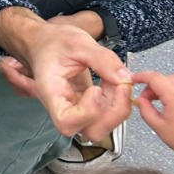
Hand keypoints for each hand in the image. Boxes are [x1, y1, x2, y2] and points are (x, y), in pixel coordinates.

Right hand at [0, 8, 132, 139]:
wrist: (48, 43)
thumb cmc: (54, 43)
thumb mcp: (78, 42)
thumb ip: (102, 59)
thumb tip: (125, 78)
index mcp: (51, 93)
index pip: (66, 121)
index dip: (87, 112)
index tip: (96, 89)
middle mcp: (64, 108)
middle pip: (90, 131)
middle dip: (113, 113)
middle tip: (121, 85)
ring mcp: (77, 110)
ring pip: (102, 125)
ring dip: (118, 106)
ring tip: (118, 79)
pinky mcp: (89, 106)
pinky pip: (107, 113)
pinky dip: (118, 99)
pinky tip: (115, 80)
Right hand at [132, 70, 173, 173]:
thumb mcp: (157, 125)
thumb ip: (145, 109)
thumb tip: (140, 100)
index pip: (154, 77)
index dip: (142, 76)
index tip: (134, 79)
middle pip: (165, 77)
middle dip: (153, 84)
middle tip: (147, 98)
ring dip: (165, 86)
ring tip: (160, 101)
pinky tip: (173, 105)